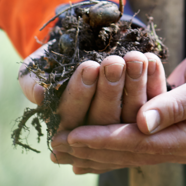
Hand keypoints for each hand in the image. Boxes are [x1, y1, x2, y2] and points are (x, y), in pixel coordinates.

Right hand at [18, 47, 166, 130]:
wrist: (75, 52)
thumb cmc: (50, 62)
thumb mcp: (34, 69)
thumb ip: (32, 82)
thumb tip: (41, 96)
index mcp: (65, 130)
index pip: (72, 117)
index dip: (81, 92)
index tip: (89, 67)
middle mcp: (95, 134)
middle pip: (105, 119)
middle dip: (110, 89)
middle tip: (114, 63)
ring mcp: (123, 127)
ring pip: (132, 114)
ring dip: (135, 85)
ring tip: (135, 58)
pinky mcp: (146, 115)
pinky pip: (153, 103)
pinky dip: (154, 80)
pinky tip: (152, 59)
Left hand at [49, 35, 185, 173]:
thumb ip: (177, 103)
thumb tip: (143, 124)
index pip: (141, 144)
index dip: (106, 139)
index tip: (75, 135)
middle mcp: (180, 147)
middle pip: (128, 153)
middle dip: (91, 149)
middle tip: (56, 144)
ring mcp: (172, 140)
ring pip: (125, 151)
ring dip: (92, 150)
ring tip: (60, 148)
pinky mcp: (163, 129)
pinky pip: (129, 141)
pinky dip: (104, 142)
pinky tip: (81, 144)